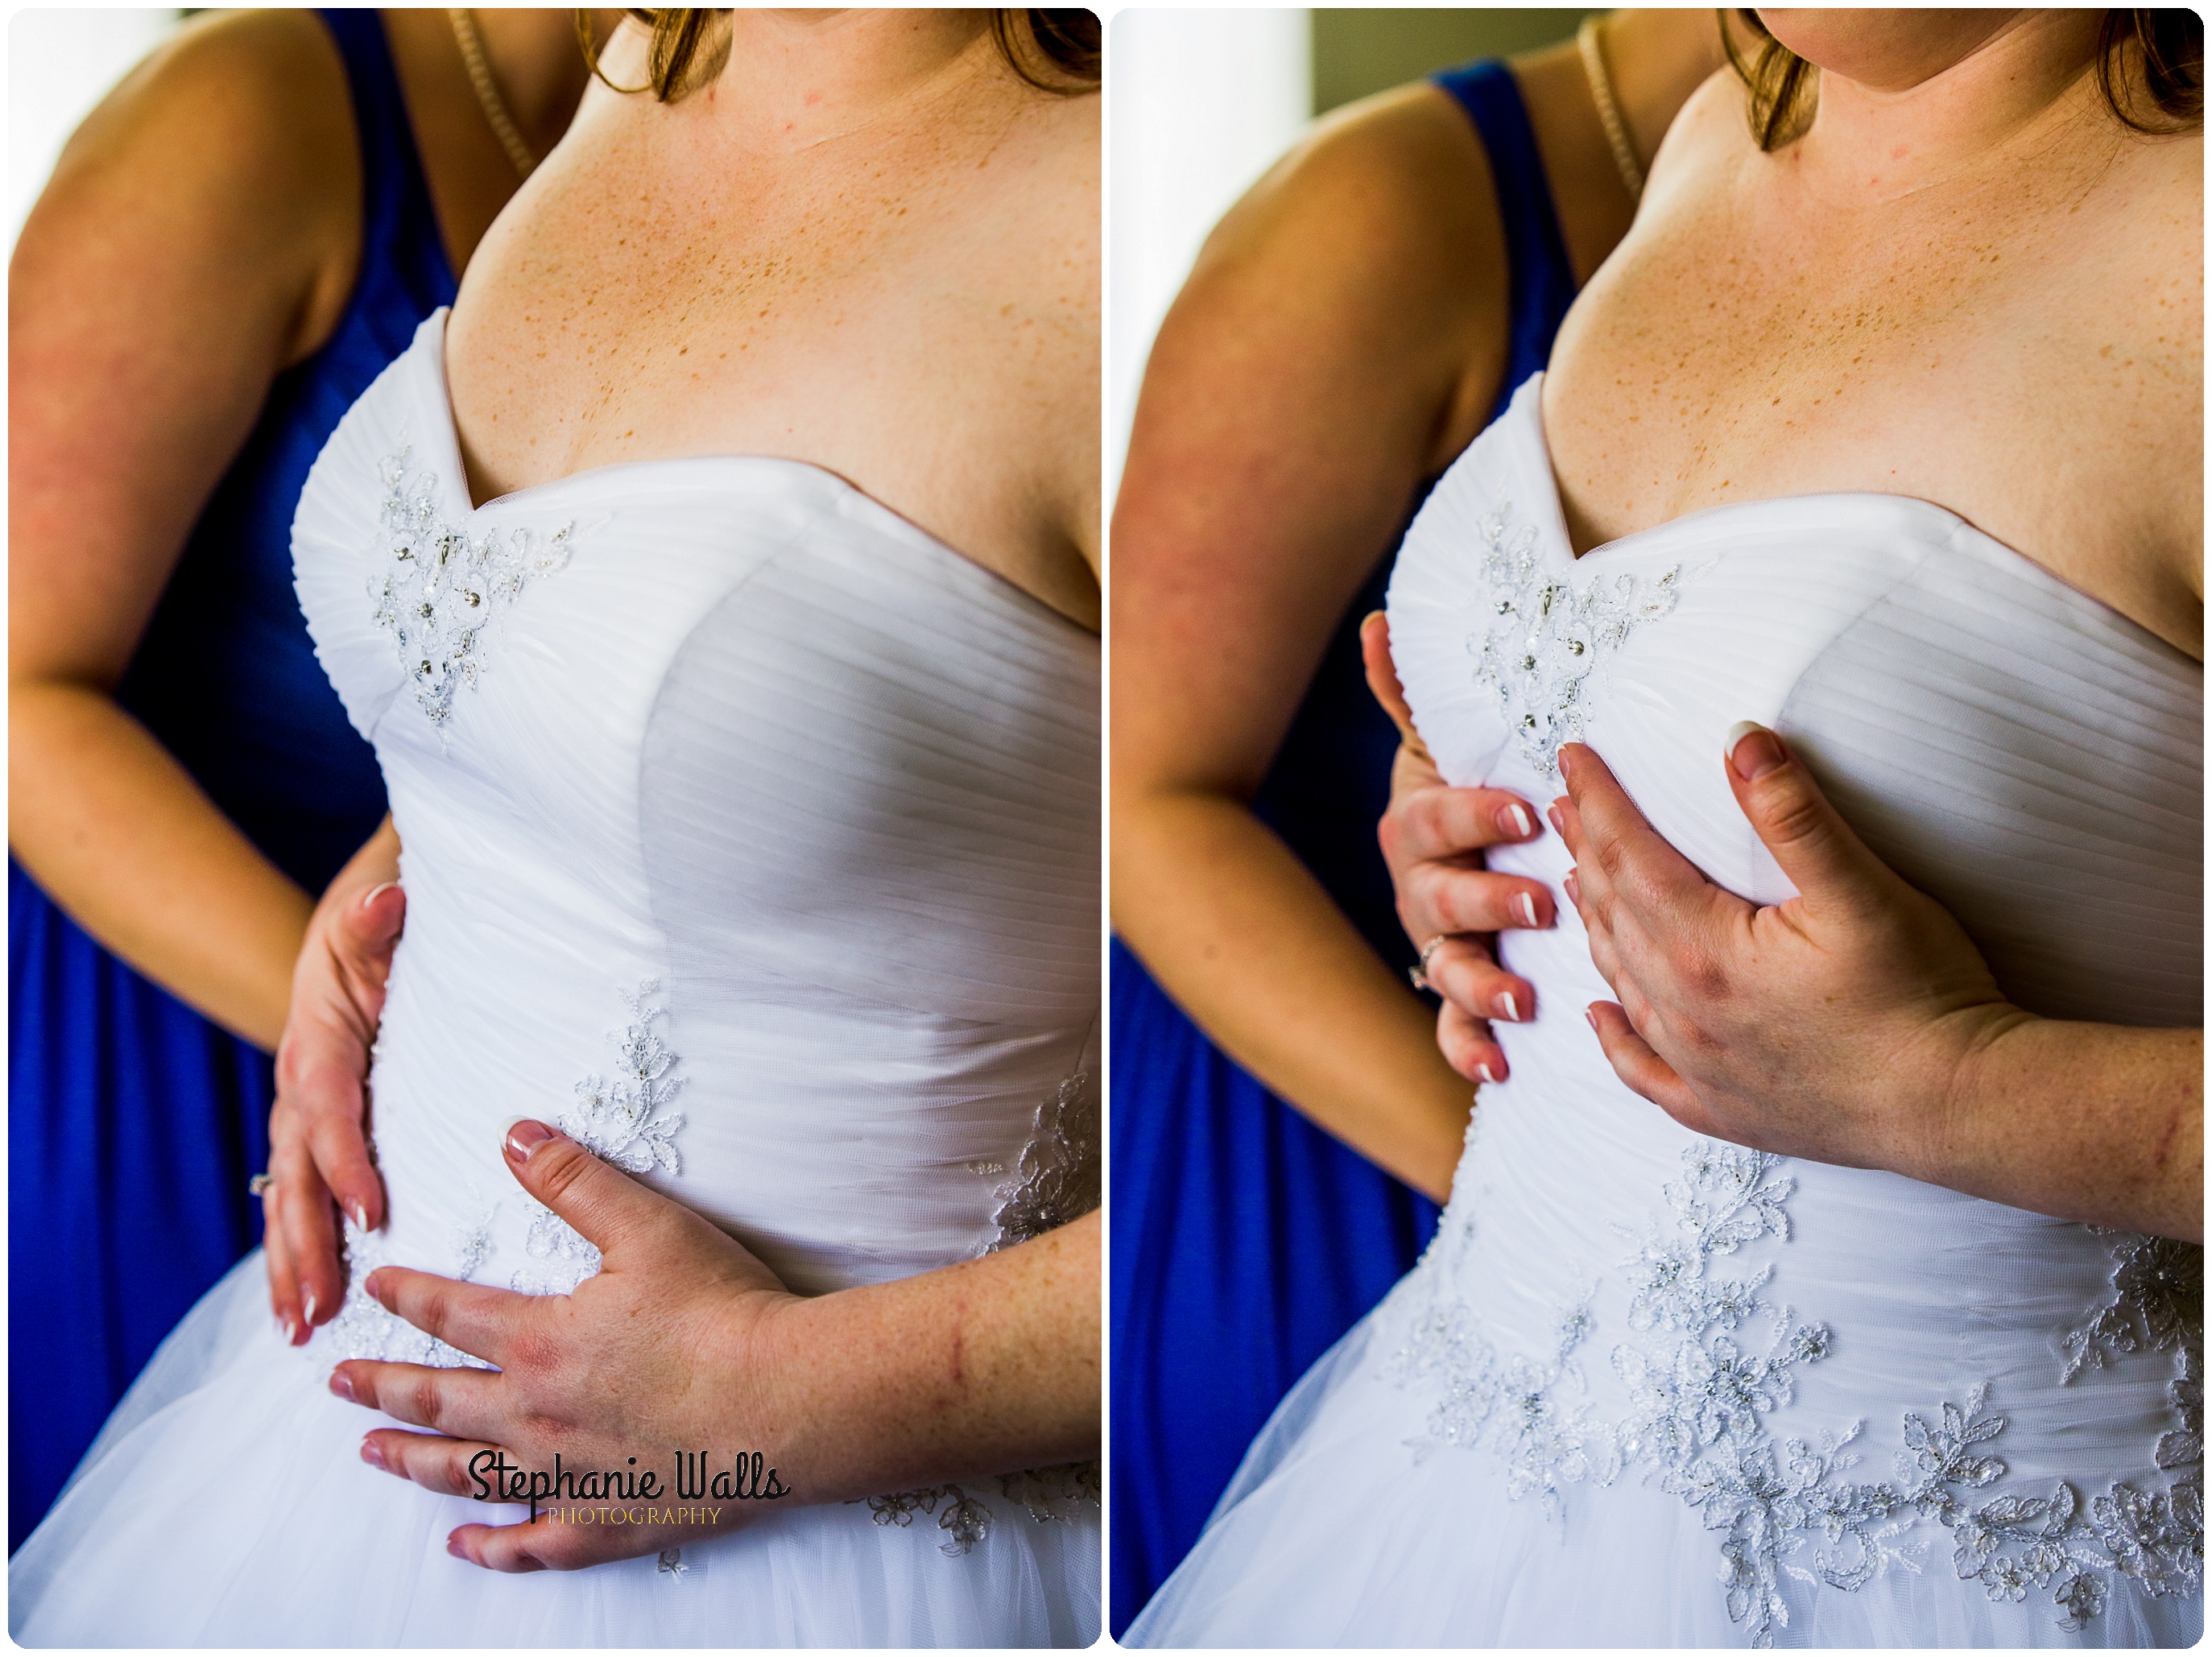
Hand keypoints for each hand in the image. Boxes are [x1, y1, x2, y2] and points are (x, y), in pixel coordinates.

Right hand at [264, 821, 403, 1341]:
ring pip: (287, 1198)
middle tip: (320, 1308)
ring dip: (292, 1264)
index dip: (346, 1162)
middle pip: (297, 1173)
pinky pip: (298, 1198)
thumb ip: (377, 915)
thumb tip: (388, 897)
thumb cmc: (382, 925)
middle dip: (306, 1243)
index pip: (329, 1109)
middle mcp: (298, 1085)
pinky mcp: (312, 1133)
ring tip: (301, 1326)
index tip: (374, 1213)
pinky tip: (302, 1306)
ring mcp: (299, 1115)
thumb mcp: (378, 913)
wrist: (360, 920)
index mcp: (318, 1041)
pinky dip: (296, 1252)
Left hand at [333, 1119, 800, 1571]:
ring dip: (411, 1462)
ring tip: (372, 1453)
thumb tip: (513, 1136)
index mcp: (541, 1340)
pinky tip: (465, 1546)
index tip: (375, 1287)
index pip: (451, 1314)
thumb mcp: (648, 1226)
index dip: (408, 1296)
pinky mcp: (608, 1521)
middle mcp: (535, 1415)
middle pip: (438, 1400)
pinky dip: (492, 1547)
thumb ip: (574, 1179)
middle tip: (339, 1382)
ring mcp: (567, 1476)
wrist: (787, 1402)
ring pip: (466, 1475)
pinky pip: (532, 1543)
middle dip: (383, 1386)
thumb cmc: (725, 1310)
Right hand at [1361, 612, 1555, 1084]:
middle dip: (1487, 902)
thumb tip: (1375, 621)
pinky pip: (1450, 1027)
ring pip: (1443, 967)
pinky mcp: (1455, 993)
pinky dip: (1469, 1048)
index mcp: (1419, 822)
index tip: (1529, 813)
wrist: (1474, 852)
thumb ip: (1411, 692)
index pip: (1435, 817)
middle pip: (1436, 897)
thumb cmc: (1476, 787)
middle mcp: (1418, 886)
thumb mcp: (1447, 741)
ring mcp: (1434, 943)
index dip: (1475, 815)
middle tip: (1541, 904)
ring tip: (1522, 997)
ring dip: (1479, 985)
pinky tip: (1497, 1066)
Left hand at [1553, 726, 2016, 1178]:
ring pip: (1622, 981)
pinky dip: (1614, 1037)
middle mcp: (1683, 1011)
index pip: (1628, 855)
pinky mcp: (1723, 1109)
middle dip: (1587, 850)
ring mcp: (1698, 1065)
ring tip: (1579, 878)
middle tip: (1566, 806)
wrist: (1959, 1105)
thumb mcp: (1861, 889)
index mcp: (1704, 949)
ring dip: (1595, 923)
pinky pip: (1644, 1071)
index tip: (1572, 758)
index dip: (1599, 800)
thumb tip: (1740, 741)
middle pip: (1614, 913)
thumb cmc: (1923, 995)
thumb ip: (1792, 813)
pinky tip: (1599, 1014)